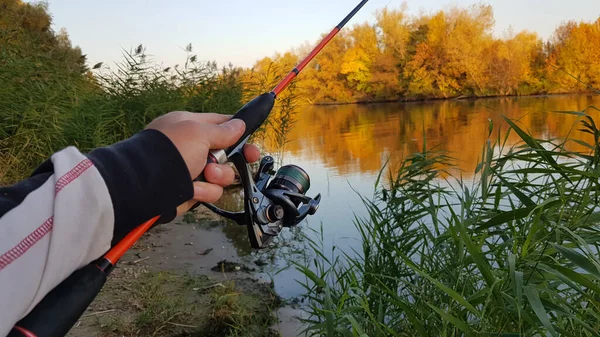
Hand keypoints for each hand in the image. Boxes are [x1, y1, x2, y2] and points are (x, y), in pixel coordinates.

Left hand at [145, 111, 259, 214]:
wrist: (146, 186)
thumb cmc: (168, 152)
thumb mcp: (199, 133)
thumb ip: (223, 130)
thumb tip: (239, 124)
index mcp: (190, 127)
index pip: (221, 125)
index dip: (239, 133)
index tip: (251, 140)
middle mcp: (192, 148)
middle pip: (227, 153)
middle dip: (236, 158)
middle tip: (248, 158)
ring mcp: (192, 170)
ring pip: (222, 175)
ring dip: (219, 175)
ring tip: (207, 174)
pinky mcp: (191, 190)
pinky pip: (211, 191)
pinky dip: (205, 190)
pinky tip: (193, 188)